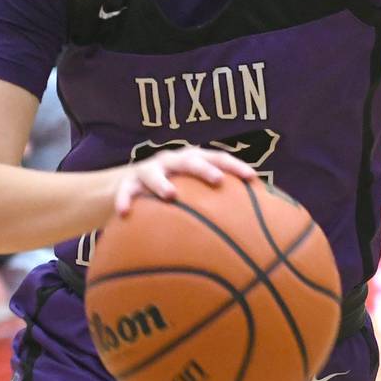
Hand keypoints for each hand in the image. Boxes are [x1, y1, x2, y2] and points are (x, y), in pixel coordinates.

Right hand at [112, 144, 257, 217]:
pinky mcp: (126, 184)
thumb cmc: (171, 192)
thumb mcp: (193, 192)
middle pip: (189, 160)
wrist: (125, 187)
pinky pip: (124, 192)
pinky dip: (124, 201)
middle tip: (217, 181)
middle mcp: (171, 161)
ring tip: (170, 195)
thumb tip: (256, 222)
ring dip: (162, 182)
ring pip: (154, 173)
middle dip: (204, 168)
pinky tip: (125, 213)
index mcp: (191, 161)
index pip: (217, 158)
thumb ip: (217, 201)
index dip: (235, 166)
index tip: (252, 177)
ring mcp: (148, 171)